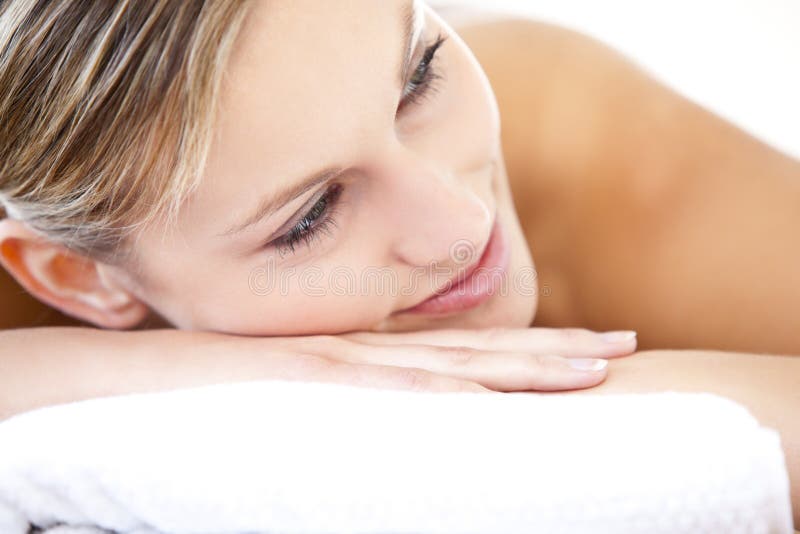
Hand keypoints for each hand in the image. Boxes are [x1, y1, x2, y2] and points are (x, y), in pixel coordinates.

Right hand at [245, 327, 637, 393]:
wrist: (139, 365)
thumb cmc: (212, 386)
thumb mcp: (298, 391)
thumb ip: (349, 398)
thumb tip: (395, 417)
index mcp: (370, 356)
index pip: (466, 352)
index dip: (533, 351)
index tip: (593, 350)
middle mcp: (369, 352)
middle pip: (479, 351)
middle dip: (557, 352)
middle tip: (627, 346)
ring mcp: (343, 360)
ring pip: (450, 365)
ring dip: (524, 368)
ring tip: (596, 369)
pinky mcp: (306, 374)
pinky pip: (384, 389)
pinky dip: (441, 395)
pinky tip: (492, 404)